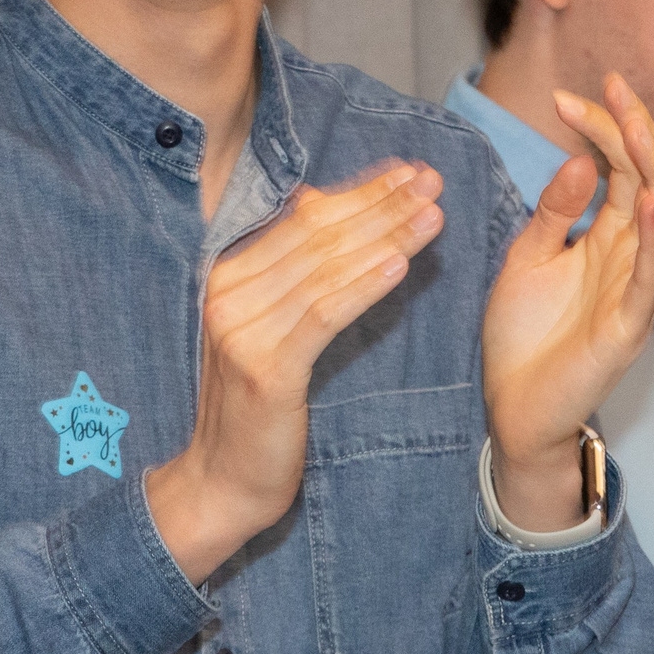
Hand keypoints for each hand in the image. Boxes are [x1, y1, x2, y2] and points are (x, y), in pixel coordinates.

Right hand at [144, 162, 444, 583]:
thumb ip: (293, 271)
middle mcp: (230, 293)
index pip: (304, 219)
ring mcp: (243, 330)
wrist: (220, 481)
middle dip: (382, 204)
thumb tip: (320, 203)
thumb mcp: (269, 329)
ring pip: (327, 269)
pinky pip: (324, 315)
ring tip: (433, 214)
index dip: (361, 191)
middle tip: (433, 180)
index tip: (409, 172)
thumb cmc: (255, 407)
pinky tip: (400, 265)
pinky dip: (364, 286)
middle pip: (319, 235)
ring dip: (386, 237)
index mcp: (230, 276)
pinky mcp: (266, 368)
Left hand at [480, 73, 653, 531]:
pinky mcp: (627, 328)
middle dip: (635, 132)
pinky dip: (651, 237)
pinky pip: (649, 278)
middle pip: (652, 182)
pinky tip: (643, 198)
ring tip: (633, 127)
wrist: (512, 409)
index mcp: (608, 239)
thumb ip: (554, 210)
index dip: (604, 127)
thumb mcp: (529, 256)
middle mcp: (631, 259)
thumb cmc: (524, 336)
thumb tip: (582, 158)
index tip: (570, 94)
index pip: (621, 169)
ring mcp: (635, 293)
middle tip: (612, 87)